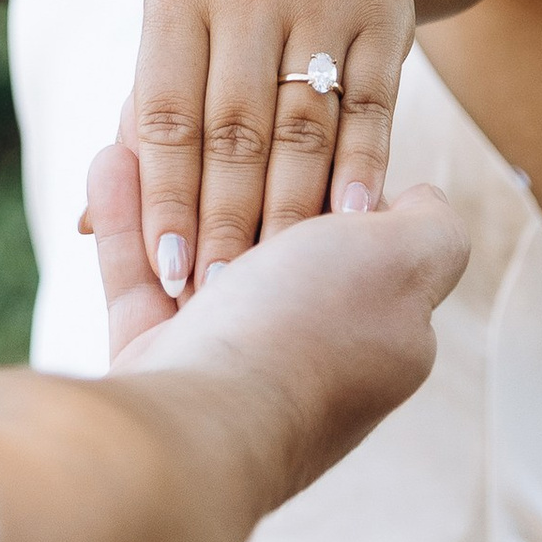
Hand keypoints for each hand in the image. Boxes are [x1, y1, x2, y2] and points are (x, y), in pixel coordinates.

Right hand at [86, 136, 464, 501]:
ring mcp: (228, 361)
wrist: (200, 430)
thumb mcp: (403, 263)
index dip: (327, 171)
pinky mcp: (158, 364)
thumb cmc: (307, 335)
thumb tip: (422, 199)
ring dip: (172, 184)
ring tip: (144, 124)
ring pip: (198, 249)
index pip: (357, 231)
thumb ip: (433, 231)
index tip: (293, 114)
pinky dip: (125, 218)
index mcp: (374, 330)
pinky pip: (141, 276)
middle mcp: (304, 347)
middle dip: (237, 172)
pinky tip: (109, 159)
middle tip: (207, 111)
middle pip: (271, 233)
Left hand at [129, 0, 420, 297]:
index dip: (165, 198)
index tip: (164, 275)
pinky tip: (352, 223)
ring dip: (291, 212)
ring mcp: (320, 1)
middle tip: (219, 299)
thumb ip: (143, 119)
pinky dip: (362, 167)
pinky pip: (370, 106)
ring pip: (302, 125)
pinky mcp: (383, 18)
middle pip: (234, 128)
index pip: (165, 112)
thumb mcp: (180, 22)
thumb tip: (89, 223)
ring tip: (280, 282)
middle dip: (224, 222)